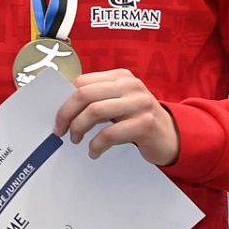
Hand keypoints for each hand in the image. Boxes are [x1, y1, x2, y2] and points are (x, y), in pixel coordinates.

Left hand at [54, 69, 179, 165]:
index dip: (64, 100)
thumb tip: (60, 105)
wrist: (171, 136)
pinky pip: (109, 134)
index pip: (82, 82)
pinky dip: (96, 145)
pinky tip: (94, 152)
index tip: (57, 117)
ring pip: (94, 112)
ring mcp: (140, 103)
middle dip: (66, 114)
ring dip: (78, 129)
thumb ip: (96, 98)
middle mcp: (130, 85)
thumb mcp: (118, 102)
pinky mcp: (145, 124)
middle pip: (84, 95)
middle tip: (60, 131)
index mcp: (120, 76)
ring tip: (76, 140)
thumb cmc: (137, 119)